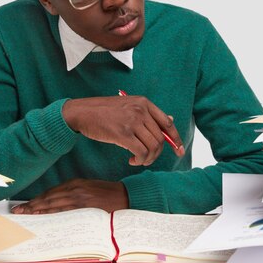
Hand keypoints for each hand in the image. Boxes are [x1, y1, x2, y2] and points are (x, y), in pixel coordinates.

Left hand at [11, 179, 128, 213]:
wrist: (126, 196)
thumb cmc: (109, 194)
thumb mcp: (89, 189)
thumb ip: (75, 193)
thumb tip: (58, 202)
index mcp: (76, 183)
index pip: (51, 192)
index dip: (37, 199)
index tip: (25, 204)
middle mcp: (75, 188)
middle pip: (48, 197)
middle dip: (32, 204)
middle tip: (18, 210)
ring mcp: (79, 197)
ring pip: (53, 203)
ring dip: (37, 208)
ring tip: (24, 213)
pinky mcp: (85, 204)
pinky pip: (64, 209)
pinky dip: (52, 212)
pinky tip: (42, 215)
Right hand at [62, 95, 184, 165]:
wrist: (82, 112)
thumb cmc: (104, 111)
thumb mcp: (128, 106)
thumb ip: (148, 114)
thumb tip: (170, 121)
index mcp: (144, 102)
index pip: (167, 123)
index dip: (176, 139)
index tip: (179, 151)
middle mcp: (140, 110)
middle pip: (160, 138)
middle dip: (157, 153)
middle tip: (147, 159)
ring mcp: (132, 121)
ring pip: (153, 147)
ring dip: (148, 158)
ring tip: (139, 160)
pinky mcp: (122, 133)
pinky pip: (141, 152)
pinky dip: (140, 160)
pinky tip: (132, 160)